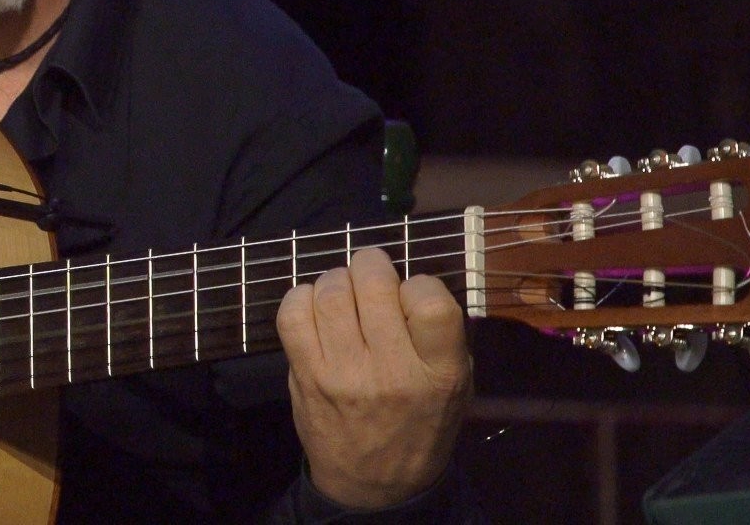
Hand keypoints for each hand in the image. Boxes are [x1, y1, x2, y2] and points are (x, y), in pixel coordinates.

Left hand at [275, 246, 471, 508]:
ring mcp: (343, 372)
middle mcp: (392, 371)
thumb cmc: (420, 426)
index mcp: (439, 373)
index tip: (411, 292)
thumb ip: (440, 336)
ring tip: (345, 291)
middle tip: (372, 273)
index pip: (431, 300)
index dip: (418, 282)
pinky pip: (293, 313)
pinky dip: (302, 297)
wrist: (373, 484)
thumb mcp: (456, 388)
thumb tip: (407, 281)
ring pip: (331, 292)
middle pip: (373, 284)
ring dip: (337, 279)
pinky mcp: (306, 374)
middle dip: (371, 265)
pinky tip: (316, 307)